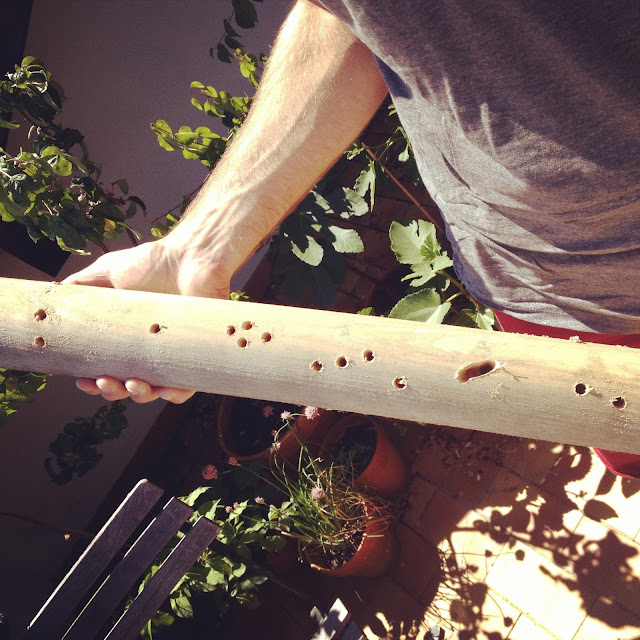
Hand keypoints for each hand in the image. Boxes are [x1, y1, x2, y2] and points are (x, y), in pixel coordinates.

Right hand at [63, 238, 231, 403]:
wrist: (189, 257)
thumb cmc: (152, 263)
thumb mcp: (108, 272)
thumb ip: (81, 287)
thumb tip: (51, 300)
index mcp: (126, 337)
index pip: (106, 368)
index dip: (93, 382)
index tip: (82, 381)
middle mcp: (148, 349)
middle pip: (127, 386)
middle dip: (112, 391)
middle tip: (104, 382)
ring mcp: (173, 354)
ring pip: (155, 390)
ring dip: (139, 395)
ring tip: (132, 384)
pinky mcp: (198, 356)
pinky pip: (188, 385)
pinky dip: (175, 394)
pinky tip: (164, 390)